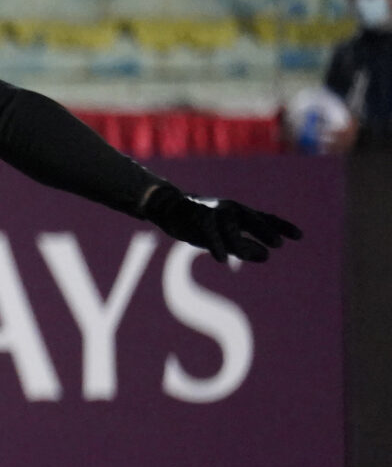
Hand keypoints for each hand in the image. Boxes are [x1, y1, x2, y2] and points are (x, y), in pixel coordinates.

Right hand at [140, 185, 300, 263]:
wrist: (167, 207)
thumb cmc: (197, 223)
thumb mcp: (223, 237)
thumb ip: (244, 246)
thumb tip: (267, 256)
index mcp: (239, 213)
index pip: (264, 218)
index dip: (281, 226)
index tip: (299, 236)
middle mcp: (230, 209)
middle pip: (251, 219)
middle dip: (264, 231)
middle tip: (278, 244)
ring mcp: (213, 211)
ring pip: (230, 226)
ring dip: (241, 241)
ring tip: (255, 255)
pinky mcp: (196, 216)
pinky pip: (208, 231)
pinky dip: (215, 244)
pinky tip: (221, 259)